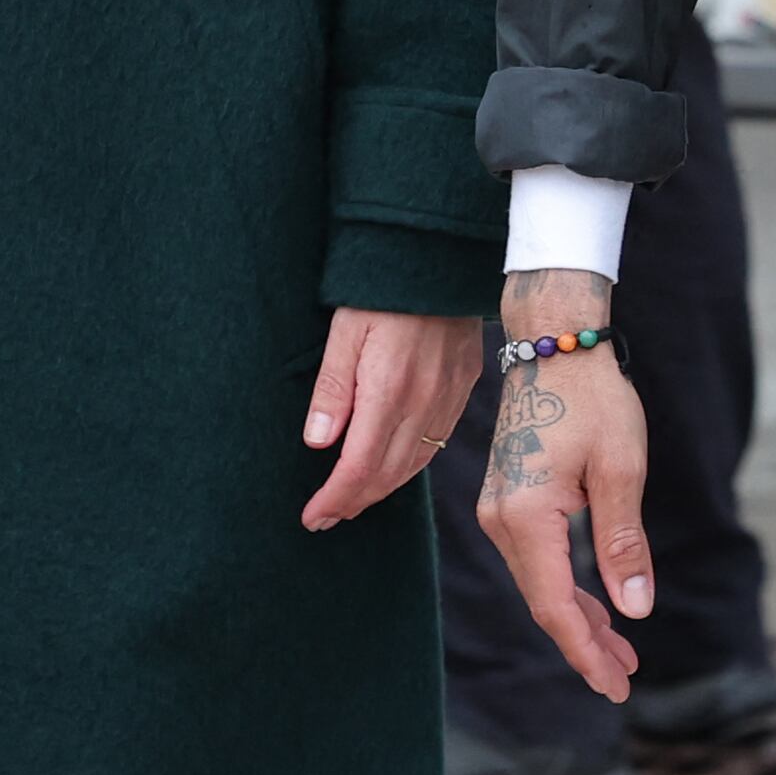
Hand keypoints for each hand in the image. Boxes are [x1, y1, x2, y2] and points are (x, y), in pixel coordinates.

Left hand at [300, 308, 482, 533]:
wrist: (441, 256)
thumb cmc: (383, 289)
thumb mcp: (345, 330)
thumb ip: (333, 389)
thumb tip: (318, 444)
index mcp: (389, 391)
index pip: (359, 466)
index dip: (335, 498)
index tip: (312, 516)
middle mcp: (424, 403)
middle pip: (388, 474)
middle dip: (354, 502)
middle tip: (325, 518)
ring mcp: (448, 397)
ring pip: (415, 464)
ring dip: (382, 490)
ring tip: (353, 502)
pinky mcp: (463, 386)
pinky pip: (436, 442)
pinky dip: (410, 466)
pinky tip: (393, 469)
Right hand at [472, 268, 651, 698]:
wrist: (555, 343)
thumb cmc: (594, 399)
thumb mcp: (622, 470)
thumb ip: (623, 544)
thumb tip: (635, 610)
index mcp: (525, 516)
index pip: (555, 605)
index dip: (586, 651)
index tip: (615, 686)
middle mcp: (500, 518)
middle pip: (544, 601)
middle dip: (585, 643)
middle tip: (624, 679)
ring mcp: (499, 508)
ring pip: (540, 583)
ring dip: (578, 617)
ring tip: (620, 651)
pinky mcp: (508, 498)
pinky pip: (537, 559)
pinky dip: (566, 586)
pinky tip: (596, 605)